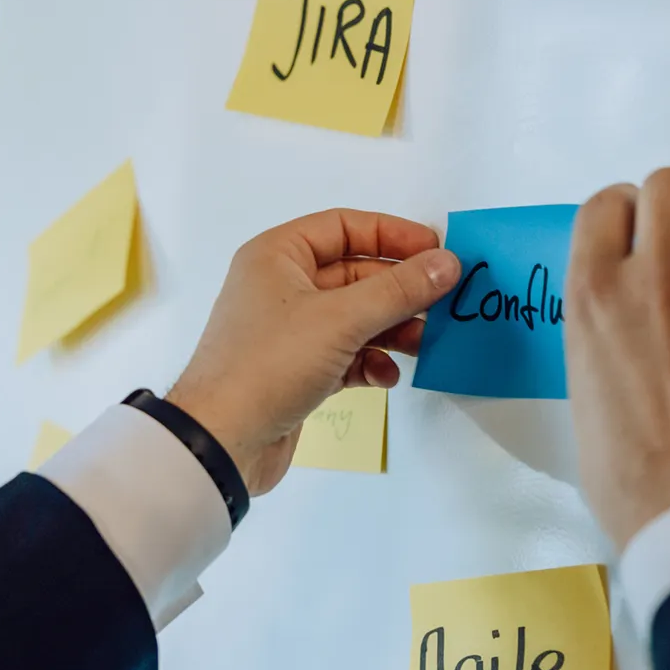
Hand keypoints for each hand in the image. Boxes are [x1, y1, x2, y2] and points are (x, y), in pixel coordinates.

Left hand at [168, 209, 460, 495]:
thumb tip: (447, 263)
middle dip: (399, 290)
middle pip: (355, 275)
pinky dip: (370, 362)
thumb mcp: (340, 319)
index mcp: (278, 256)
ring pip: (354, 317)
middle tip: (442, 304)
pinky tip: (386, 376)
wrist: (222, 442)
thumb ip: (398, 290)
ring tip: (423, 344)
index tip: (437, 251)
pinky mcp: (297, 371)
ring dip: (391, 329)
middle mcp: (281, 287)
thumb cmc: (270, 364)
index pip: (344, 227)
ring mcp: (290, 331)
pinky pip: (345, 354)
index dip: (393, 235)